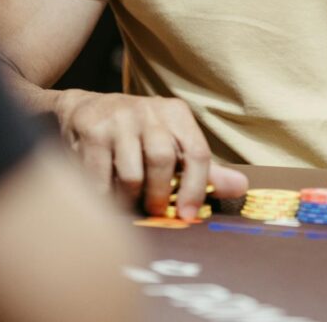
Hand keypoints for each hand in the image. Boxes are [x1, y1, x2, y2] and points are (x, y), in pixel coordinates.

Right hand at [54, 90, 247, 217]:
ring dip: (130, 199)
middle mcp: (149, 111)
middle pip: (163, 161)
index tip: (189, 216)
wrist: (85, 109)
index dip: (197, 188)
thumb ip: (203, 168)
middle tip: (155, 210)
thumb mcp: (172, 142)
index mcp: (176, 113)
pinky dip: (105, 198)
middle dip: (160, 195)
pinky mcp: (92, 132)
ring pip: (132, 175)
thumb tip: (241, 187)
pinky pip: (101, 180)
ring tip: (128, 201)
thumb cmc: (138, 133)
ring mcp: (118, 119)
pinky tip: (105, 195)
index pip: (197, 151)